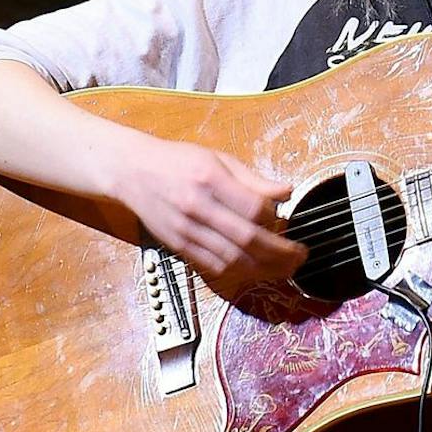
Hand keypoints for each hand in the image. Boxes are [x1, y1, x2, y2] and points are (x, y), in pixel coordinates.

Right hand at [109, 138, 306, 296]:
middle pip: (246, 240)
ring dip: (263, 269)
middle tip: (300, 256)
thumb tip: (286, 192)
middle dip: (280, 253)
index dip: (276, 219)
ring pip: (231, 260)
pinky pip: (213, 267)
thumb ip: (253, 179)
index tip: (287, 220)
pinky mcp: (178, 247)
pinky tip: (255, 269)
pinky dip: (238, 272)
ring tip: (284, 268)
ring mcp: (186, 231)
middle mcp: (197, 208)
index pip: (253, 208)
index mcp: (209, 179)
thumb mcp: (218, 159)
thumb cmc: (177, 161)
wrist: (132, 172)